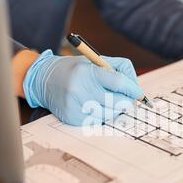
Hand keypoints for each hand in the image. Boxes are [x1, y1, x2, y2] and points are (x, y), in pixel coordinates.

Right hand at [23, 50, 142, 125]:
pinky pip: (97, 122)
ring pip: (109, 115)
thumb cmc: (75, 70)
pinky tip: (95, 107)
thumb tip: (135, 87)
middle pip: (116, 102)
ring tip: (107, 101)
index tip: (139, 94)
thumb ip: (119, 69)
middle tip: (126, 99)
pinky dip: (101, 116)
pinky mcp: (72, 118)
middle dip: (126, 102)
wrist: (44, 80)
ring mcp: (75, 106)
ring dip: (114, 110)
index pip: (118, 83)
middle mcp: (80, 89)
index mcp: (87, 72)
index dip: (132, 90)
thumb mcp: (96, 60)